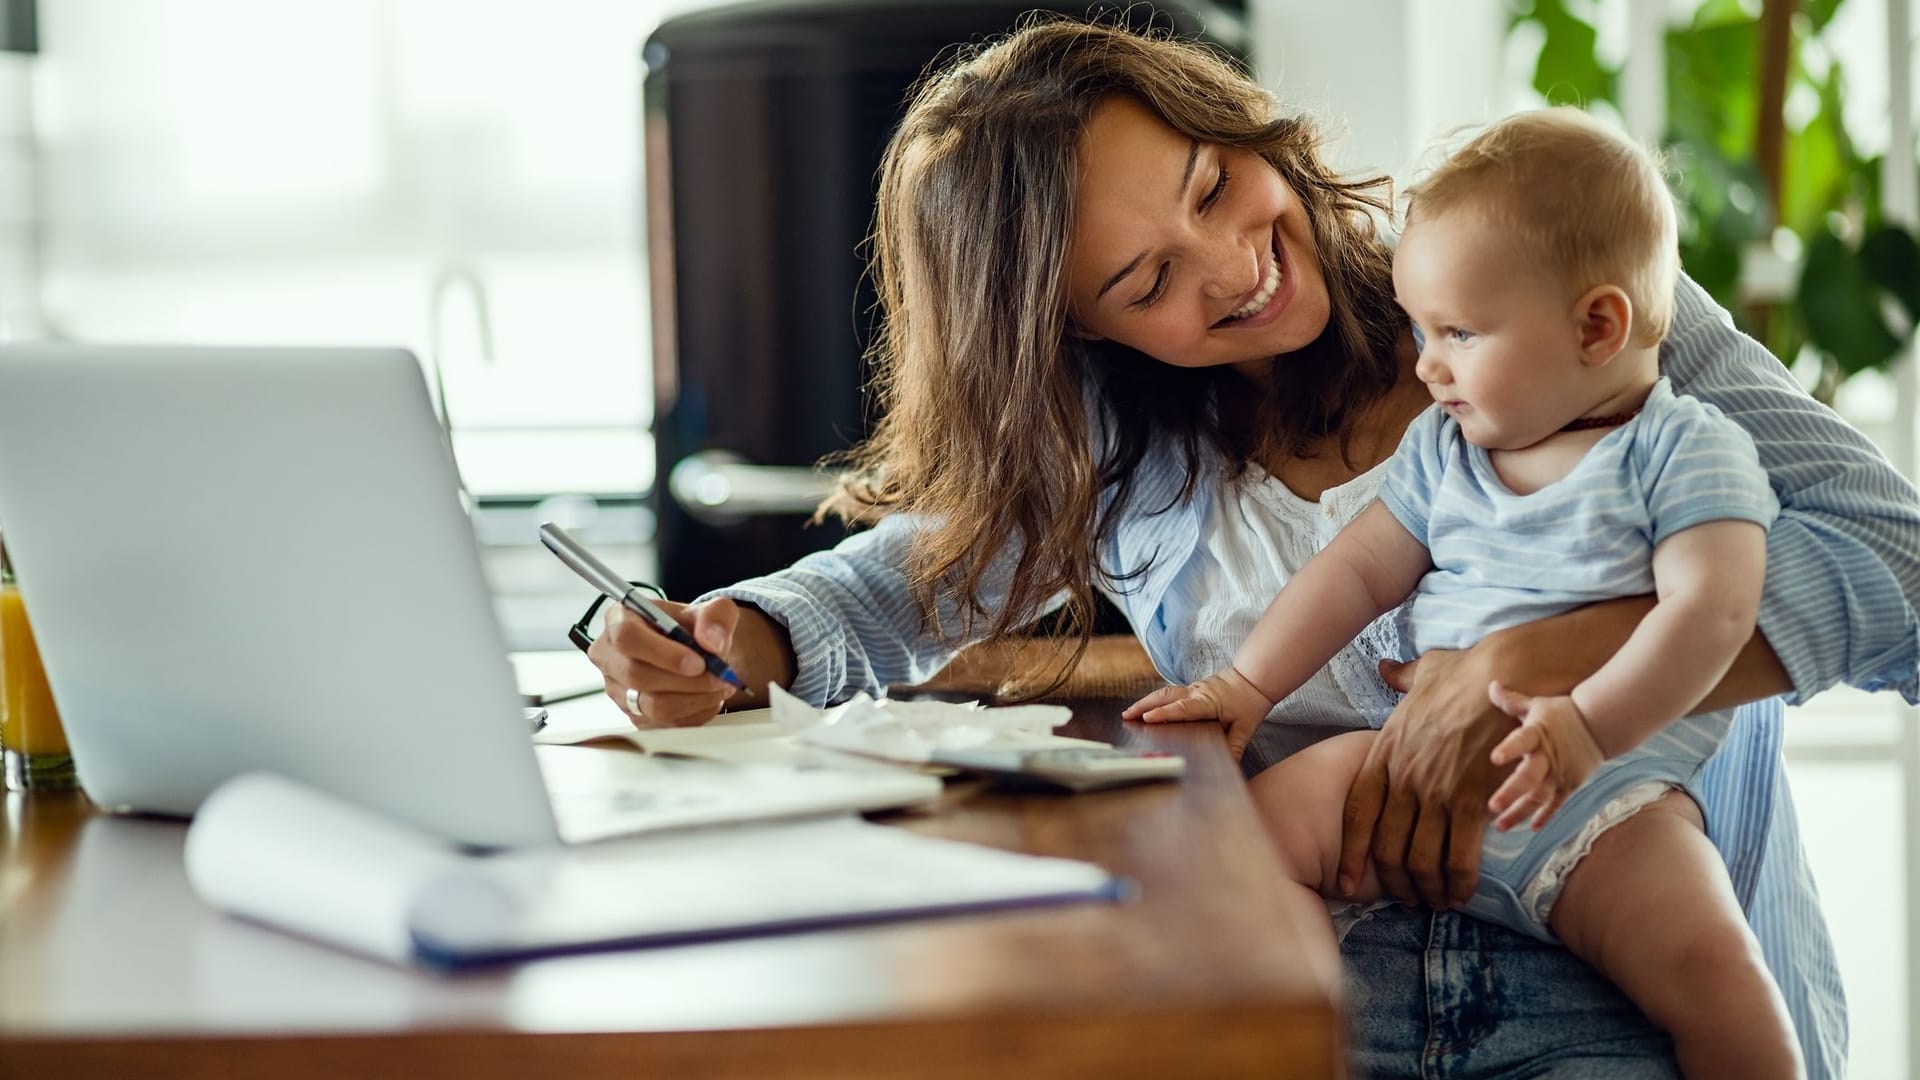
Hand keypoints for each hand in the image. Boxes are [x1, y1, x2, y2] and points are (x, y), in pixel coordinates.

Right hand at [587, 596, 739, 727]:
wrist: (697, 653)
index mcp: (620, 618)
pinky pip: (664, 724)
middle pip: (637, 675)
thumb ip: (716, 617)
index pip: (627, 636)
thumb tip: (712, 642)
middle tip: (719, 676)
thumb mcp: (714, 610)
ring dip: (695, 699)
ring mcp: (618, 689)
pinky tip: (709, 698)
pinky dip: (695, 713)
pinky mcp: (634, 716)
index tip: (698, 662)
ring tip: (720, 686)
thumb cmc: (695, 627)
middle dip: (687, 680)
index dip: (663, 653)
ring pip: (653, 706)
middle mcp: (610, 655)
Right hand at [1123, 667, 1272, 760]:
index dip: (1165, 713)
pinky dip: (1155, 700)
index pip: (1183, 708)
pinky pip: (1170, 693)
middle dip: (1144, 705)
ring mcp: (1193, 688)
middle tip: (1127, 716)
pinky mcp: (1192, 688)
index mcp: (1208, 702)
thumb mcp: (1246, 728)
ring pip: (1165, 692)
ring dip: (1146, 701)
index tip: (1147, 718)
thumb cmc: (1250, 702)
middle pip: (1165, 696)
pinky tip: (1146, 708)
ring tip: (1130, 713)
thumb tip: (1229, 766)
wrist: (1255, 678)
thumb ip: (1236, 746)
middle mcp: (1197, 692)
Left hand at [1336, 649, 1515, 908]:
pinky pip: (1459, 856)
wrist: (1506, 674)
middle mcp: (1404, 778)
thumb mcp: (1422, 672)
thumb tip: (1385, 669)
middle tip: (1406, 898)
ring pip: (1420, 859)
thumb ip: (1400, 679)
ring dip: (1427, 888)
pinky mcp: (1471, 801)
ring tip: (1435, 901)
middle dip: (1394, 882)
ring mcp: (1435, 791)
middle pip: (1386, 847)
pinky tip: (1462, 892)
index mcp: (1385, 753)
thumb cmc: (1467, 673)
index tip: (1347, 882)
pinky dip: (1459, 881)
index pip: (1356, 814)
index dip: (1351, 854)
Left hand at [1485, 683, 1605, 831]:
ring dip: (1520, 812)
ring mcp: (1560, 773)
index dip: (1509, 749)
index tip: (1494, 758)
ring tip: (1500, 825)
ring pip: (1539, 797)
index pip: (1522, 740)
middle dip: (1511, 792)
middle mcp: (1548, 756)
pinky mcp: (1569, 784)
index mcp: (1537, 733)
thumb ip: (1512, 701)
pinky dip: (1545, 816)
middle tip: (1493, 806)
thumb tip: (1491, 685)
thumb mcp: (1537, 705)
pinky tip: (1531, 827)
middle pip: (1529, 777)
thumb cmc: (1562, 713)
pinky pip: (1556, 804)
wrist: (1600, 724)